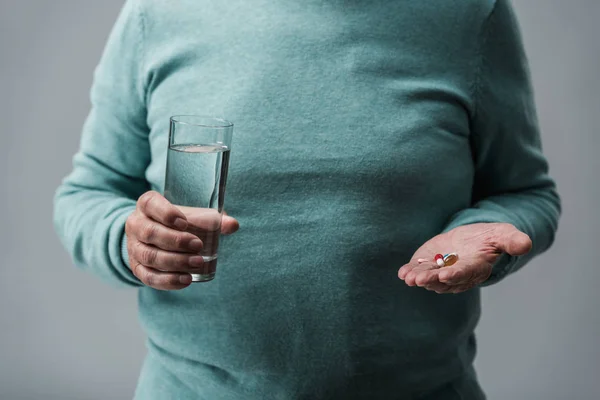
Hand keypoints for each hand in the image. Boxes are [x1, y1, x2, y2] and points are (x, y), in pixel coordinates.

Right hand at [125, 191, 238, 289]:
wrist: (154, 237)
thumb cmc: (177, 222)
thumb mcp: (191, 215)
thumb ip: (212, 219)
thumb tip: (233, 225)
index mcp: (147, 205)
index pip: (150, 204)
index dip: (166, 213)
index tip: (185, 223)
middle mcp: (136, 224)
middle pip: (149, 233)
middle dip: (175, 241)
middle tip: (198, 246)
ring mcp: (133, 247)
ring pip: (149, 256)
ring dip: (174, 262)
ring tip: (197, 263)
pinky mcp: (136, 267)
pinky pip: (148, 277)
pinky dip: (167, 281)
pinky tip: (186, 280)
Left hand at [398, 223, 531, 293]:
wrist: (473, 240)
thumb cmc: (491, 238)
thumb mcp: (504, 235)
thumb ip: (513, 241)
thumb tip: (526, 244)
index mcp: (475, 268)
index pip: (465, 274)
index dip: (455, 275)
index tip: (446, 276)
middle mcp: (456, 274)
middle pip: (443, 280)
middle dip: (432, 280)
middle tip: (420, 280)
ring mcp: (440, 270)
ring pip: (429, 277)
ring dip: (419, 278)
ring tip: (409, 278)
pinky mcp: (428, 264)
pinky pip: (418, 270)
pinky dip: (410, 271)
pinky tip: (402, 273)